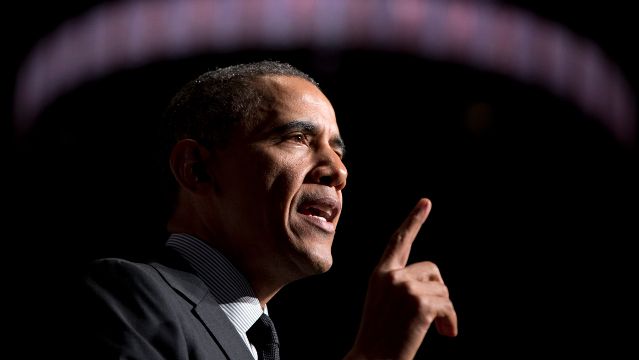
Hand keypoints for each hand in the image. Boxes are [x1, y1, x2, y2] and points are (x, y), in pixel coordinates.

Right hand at [345, 198, 457, 359]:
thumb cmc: (380, 339)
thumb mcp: (385, 304)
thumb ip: (402, 286)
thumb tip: (435, 284)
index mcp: (380, 274)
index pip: (399, 240)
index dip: (413, 220)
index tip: (426, 202)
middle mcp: (391, 275)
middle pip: (432, 269)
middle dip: (439, 292)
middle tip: (439, 319)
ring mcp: (404, 287)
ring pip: (442, 288)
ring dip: (446, 311)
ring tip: (437, 329)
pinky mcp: (419, 301)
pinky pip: (447, 304)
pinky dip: (451, 321)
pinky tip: (444, 333)